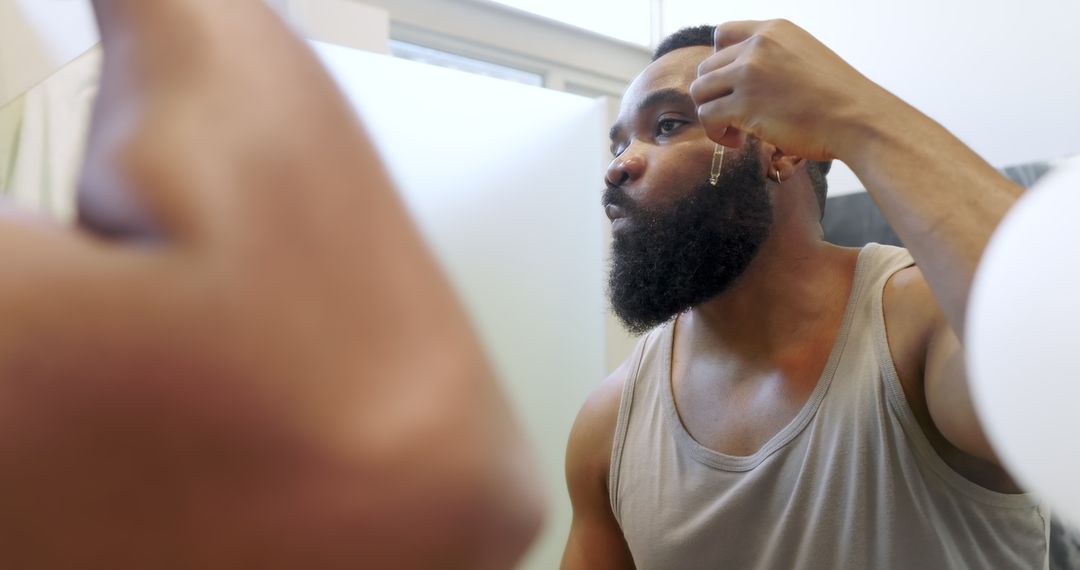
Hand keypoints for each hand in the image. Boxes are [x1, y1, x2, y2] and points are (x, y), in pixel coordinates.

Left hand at [690, 19, 903, 161]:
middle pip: (707, 67)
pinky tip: (738, 142)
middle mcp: (757, 46)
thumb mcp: (806, 56)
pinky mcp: (744, 104)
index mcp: (774, 30)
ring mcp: (748, 74)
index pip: (723, 34)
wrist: (858, 119)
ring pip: (700, 91)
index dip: (720, 62)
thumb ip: (774, 58)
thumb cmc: (838, 98)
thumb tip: (743, 79)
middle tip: (737, 116)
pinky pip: (707, 116)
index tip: (733, 85)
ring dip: (712, 114)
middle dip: (716, 94)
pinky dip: (716, 133)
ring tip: (736, 131)